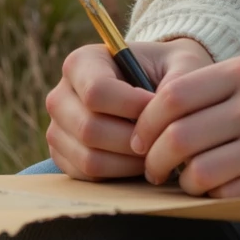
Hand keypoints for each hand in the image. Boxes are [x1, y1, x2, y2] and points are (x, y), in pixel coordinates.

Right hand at [45, 38, 215, 180]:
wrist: (159, 87)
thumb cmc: (170, 72)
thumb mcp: (181, 65)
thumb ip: (177, 82)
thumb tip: (158, 116)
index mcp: (82, 63)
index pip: (96, 92)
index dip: (132, 106)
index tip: (158, 108)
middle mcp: (61, 96)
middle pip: (90, 129)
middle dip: (133, 138)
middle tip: (161, 137)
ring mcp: (58, 129)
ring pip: (89, 158)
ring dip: (128, 160)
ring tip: (155, 149)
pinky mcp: (63, 157)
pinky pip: (88, 176)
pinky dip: (118, 174)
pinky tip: (140, 161)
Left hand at [129, 55, 239, 198]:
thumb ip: (205, 92)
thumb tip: (144, 128)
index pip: (172, 97)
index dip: (145, 124)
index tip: (140, 140)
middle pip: (177, 138)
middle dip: (153, 162)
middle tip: (153, 170)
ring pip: (197, 174)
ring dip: (183, 184)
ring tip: (188, 181)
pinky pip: (227, 195)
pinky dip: (213, 197)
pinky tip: (219, 189)